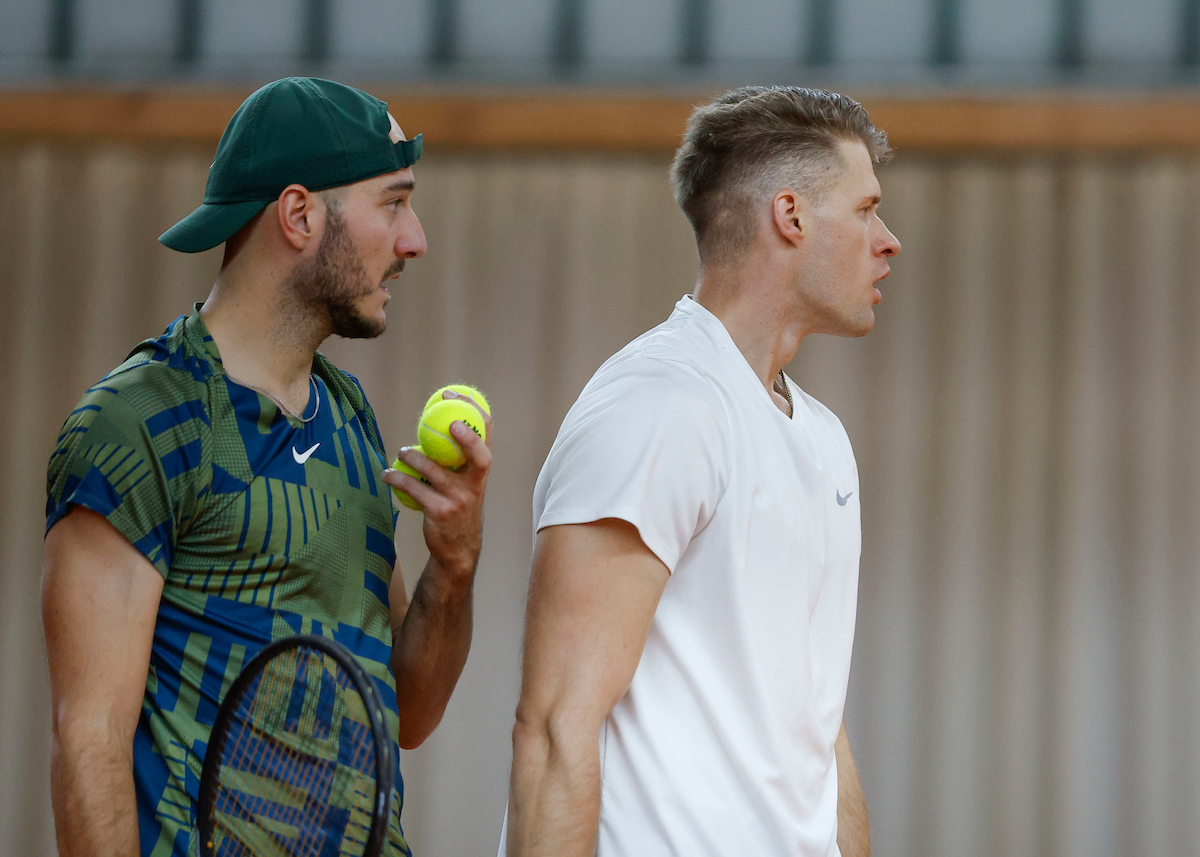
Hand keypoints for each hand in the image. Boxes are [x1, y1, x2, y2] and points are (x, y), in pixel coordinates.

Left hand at [382, 391, 491, 580]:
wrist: (458, 550)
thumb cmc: (458, 507)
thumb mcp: (465, 483)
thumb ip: (456, 458)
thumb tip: (434, 421)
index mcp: (481, 472)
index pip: (487, 436)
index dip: (474, 412)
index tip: (455, 395)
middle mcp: (476, 485)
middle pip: (480, 456)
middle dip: (468, 437)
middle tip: (446, 420)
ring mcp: (459, 500)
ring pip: (433, 470)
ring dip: (412, 457)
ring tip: (401, 452)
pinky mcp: (440, 512)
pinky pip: (414, 489)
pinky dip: (397, 479)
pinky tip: (387, 474)